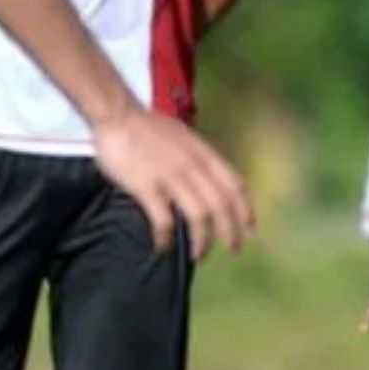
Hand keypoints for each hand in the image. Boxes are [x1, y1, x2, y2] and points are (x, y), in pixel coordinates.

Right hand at [89, 107, 255, 258]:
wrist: (117, 114)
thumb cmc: (148, 127)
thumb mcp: (185, 137)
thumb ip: (198, 158)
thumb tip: (208, 178)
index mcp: (204, 154)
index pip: (235, 185)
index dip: (246, 209)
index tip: (251, 228)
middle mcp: (193, 166)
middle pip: (221, 205)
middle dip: (230, 231)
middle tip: (232, 249)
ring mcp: (171, 177)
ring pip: (198, 216)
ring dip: (201, 240)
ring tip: (198, 255)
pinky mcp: (147, 187)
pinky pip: (163, 220)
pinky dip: (166, 238)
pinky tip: (163, 248)